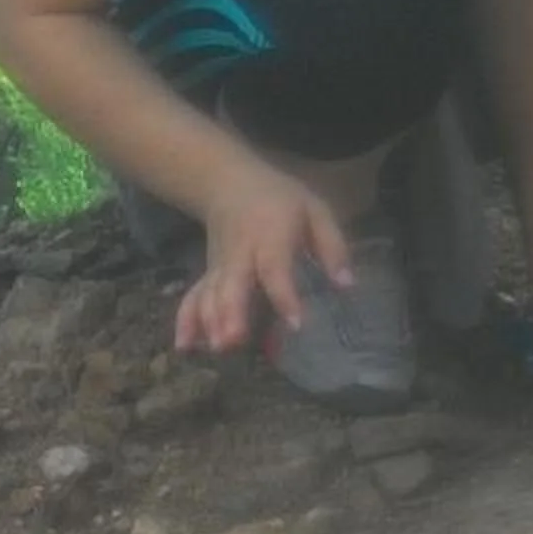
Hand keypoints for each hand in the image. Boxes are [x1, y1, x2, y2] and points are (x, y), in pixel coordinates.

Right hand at [177, 159, 351, 353]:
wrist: (230, 183)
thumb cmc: (281, 200)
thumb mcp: (315, 210)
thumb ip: (332, 246)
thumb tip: (347, 285)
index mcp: (271, 235)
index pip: (275, 268)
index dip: (284, 296)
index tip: (296, 324)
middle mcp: (241, 253)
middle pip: (232, 284)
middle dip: (232, 314)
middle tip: (233, 342)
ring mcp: (220, 265)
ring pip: (210, 294)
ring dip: (210, 322)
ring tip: (216, 349)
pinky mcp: (208, 274)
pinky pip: (193, 296)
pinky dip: (186, 320)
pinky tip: (185, 346)